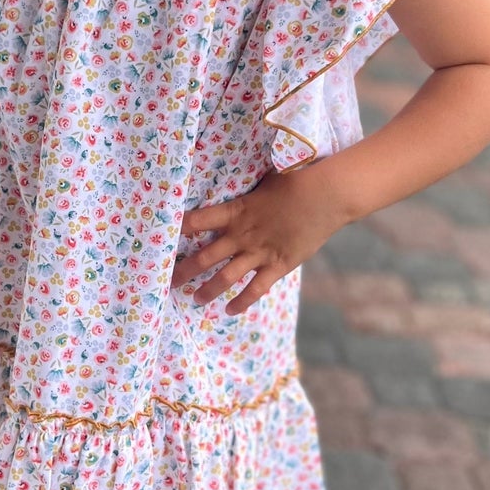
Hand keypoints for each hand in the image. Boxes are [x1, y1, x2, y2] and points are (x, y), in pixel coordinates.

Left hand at [172, 167, 348, 315]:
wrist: (326, 196)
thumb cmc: (296, 182)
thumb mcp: (264, 181)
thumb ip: (246, 192)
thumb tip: (234, 178)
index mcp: (236, 210)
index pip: (198, 221)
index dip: (179, 229)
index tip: (162, 237)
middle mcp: (242, 234)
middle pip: (205, 256)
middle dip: (184, 270)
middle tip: (168, 281)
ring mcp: (259, 252)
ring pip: (226, 276)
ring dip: (208, 290)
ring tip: (195, 300)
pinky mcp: (278, 265)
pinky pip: (256, 289)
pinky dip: (242, 301)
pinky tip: (230, 310)